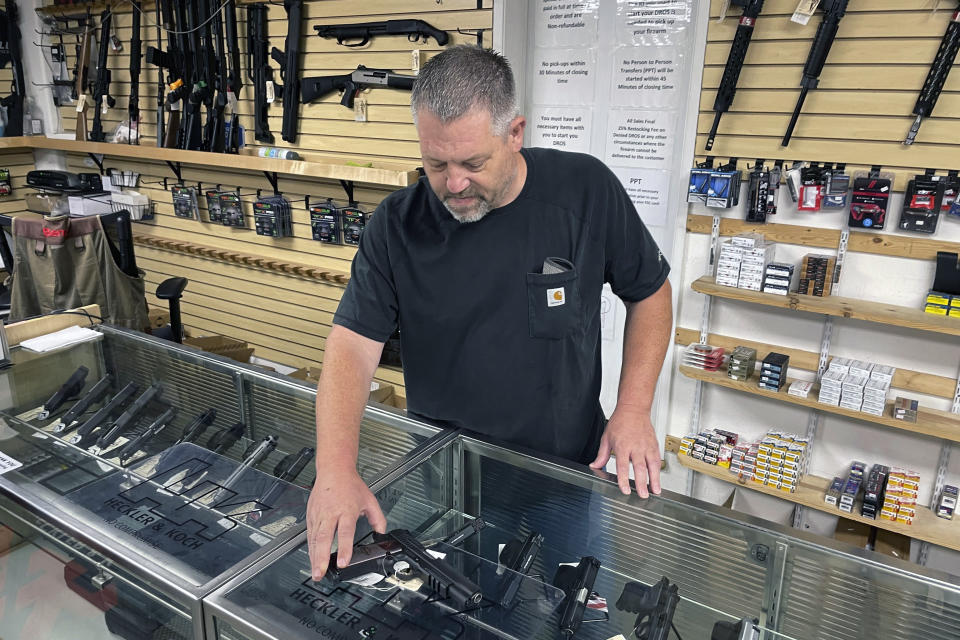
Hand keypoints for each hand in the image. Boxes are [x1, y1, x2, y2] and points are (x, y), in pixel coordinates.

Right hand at [306, 466, 386, 580]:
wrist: (334, 470)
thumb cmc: (350, 484)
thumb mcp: (370, 500)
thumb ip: (378, 518)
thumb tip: (382, 533)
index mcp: (347, 510)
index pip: (345, 532)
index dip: (344, 548)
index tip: (342, 562)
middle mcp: (331, 513)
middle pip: (325, 538)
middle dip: (322, 557)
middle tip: (321, 573)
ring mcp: (319, 515)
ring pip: (314, 539)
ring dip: (314, 557)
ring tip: (316, 573)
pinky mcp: (311, 515)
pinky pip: (310, 535)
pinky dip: (310, 548)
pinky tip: (312, 559)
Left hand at [589, 408, 661, 497]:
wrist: (634, 409)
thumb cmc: (620, 422)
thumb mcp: (606, 437)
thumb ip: (602, 454)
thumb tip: (595, 465)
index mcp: (622, 446)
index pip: (623, 467)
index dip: (624, 480)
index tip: (625, 490)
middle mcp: (636, 447)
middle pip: (639, 468)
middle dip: (642, 483)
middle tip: (643, 495)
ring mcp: (646, 446)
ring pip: (652, 465)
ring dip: (654, 479)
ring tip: (655, 491)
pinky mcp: (654, 445)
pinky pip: (657, 460)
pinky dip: (658, 470)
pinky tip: (658, 479)